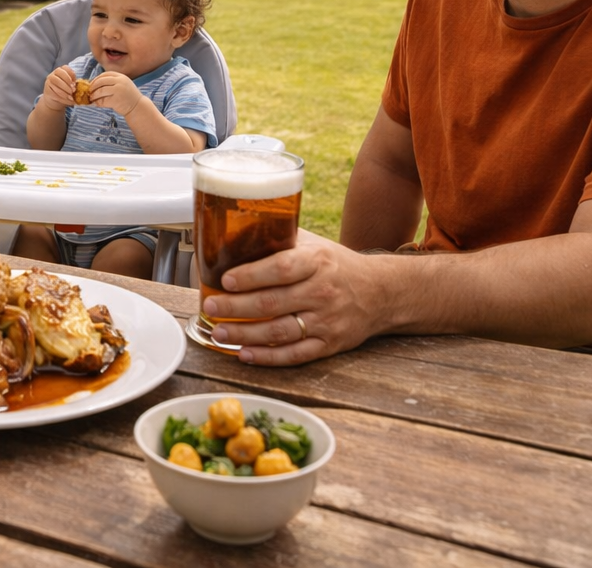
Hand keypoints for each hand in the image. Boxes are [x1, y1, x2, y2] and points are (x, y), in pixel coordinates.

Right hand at [40, 66, 77, 110]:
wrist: (54, 100)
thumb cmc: (64, 91)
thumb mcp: (70, 86)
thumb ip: (74, 84)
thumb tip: (80, 88)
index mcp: (61, 71)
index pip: (65, 67)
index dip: (71, 74)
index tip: (75, 82)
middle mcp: (53, 74)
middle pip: (59, 73)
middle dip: (67, 82)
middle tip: (73, 90)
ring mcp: (49, 81)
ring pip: (56, 82)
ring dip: (65, 90)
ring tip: (71, 97)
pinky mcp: (47, 90)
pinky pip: (54, 92)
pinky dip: (62, 97)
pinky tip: (67, 100)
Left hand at [86, 71, 141, 117]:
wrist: (138, 107)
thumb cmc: (128, 97)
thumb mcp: (123, 85)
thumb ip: (112, 82)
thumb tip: (94, 84)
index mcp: (121, 77)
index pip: (105, 74)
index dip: (96, 79)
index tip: (92, 84)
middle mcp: (120, 82)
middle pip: (101, 81)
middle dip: (93, 86)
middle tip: (89, 91)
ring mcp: (118, 91)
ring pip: (100, 91)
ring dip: (94, 95)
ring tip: (91, 98)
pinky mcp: (116, 100)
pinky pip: (103, 101)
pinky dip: (98, 102)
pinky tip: (96, 104)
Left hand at [200, 229, 386, 365]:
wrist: (381, 292)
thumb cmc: (337, 265)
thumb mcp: (314, 244)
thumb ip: (281, 240)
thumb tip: (234, 234)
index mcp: (317, 261)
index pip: (281, 268)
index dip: (251, 275)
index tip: (225, 280)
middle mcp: (323, 291)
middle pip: (273, 302)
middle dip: (236, 307)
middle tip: (210, 307)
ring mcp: (327, 321)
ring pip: (280, 331)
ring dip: (244, 334)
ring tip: (218, 332)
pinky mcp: (330, 345)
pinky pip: (295, 354)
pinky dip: (267, 356)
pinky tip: (244, 353)